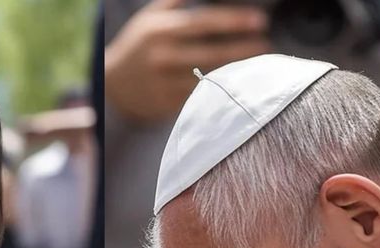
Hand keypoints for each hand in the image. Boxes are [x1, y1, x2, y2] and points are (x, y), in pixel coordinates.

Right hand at [105, 0, 268, 122]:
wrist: (111, 87)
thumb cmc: (139, 46)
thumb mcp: (150, 19)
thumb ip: (177, 3)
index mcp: (159, 31)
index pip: (203, 23)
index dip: (233, 21)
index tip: (260, 20)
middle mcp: (162, 57)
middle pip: (212, 53)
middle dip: (243, 49)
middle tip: (267, 45)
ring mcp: (165, 84)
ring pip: (209, 79)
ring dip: (236, 73)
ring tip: (260, 67)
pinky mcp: (168, 105)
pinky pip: (201, 98)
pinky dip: (221, 91)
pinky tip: (238, 86)